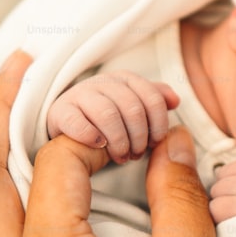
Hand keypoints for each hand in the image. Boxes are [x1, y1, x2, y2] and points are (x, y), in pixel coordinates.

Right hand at [47, 70, 178, 162]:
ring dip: (119, 141)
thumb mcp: (133, 109)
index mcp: (125, 79)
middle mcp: (103, 82)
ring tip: (121, 157)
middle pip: (133, 108)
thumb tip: (175, 100)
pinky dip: (92, 137)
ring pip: (108, 114)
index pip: (153, 98)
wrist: (68, 128)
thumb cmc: (108, 122)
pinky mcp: (60, 111)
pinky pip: (78, 122)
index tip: (155, 143)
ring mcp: (79, 94)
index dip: (158, 125)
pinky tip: (99, 146)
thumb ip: (155, 102)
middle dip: (139, 137)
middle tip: (136, 155)